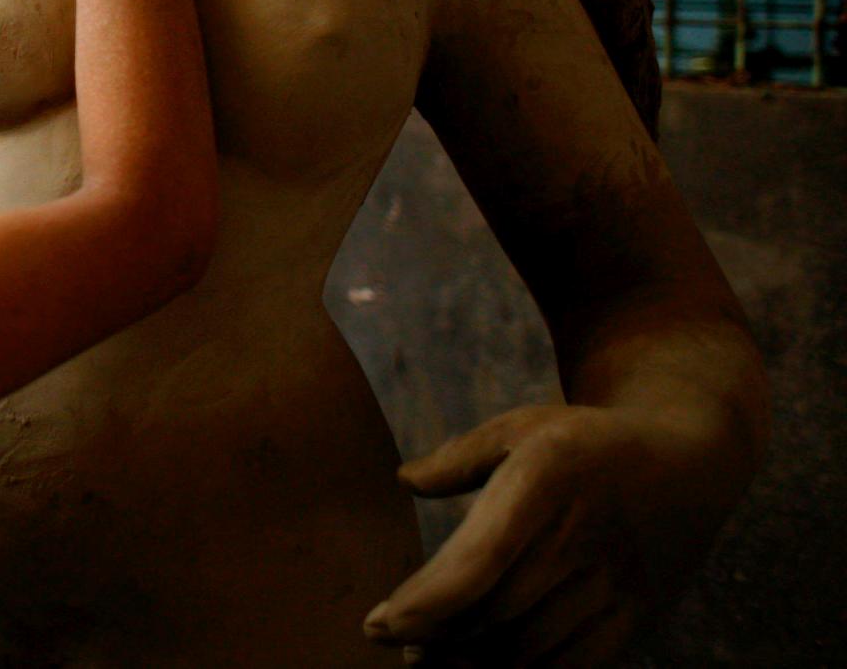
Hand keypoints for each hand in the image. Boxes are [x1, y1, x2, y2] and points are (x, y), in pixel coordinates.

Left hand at [364, 405, 740, 666]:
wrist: (691, 460)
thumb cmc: (586, 441)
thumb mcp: (524, 427)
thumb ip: (460, 457)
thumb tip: (405, 480)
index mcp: (547, 478)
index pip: (479, 560)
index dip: (427, 602)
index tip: (380, 623)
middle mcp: (583, 536)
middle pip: (496, 612)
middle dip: (438, 638)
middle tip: (398, 643)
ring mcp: (617, 581)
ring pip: (532, 645)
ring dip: (475, 664)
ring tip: (431, 662)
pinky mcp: (639, 612)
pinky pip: (578, 663)